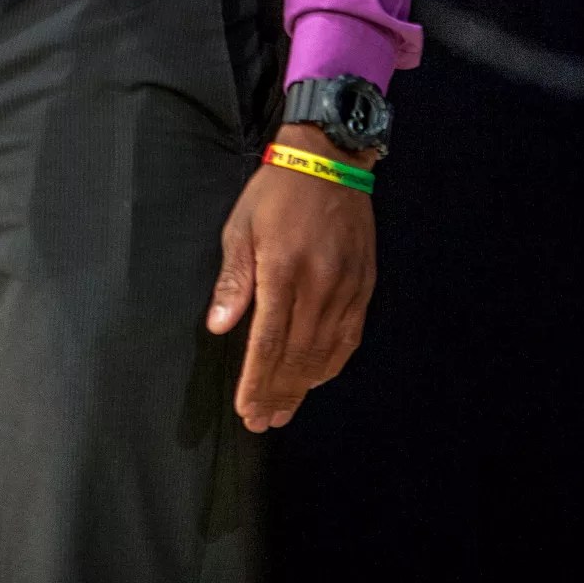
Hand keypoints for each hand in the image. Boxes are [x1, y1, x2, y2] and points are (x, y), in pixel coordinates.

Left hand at [205, 123, 377, 431]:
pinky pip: (349, 337)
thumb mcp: (241, 226)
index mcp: (283, 269)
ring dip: (302, 388)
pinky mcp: (363, 285)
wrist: (330, 160)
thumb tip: (220, 326)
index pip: (268, 341)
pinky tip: (315, 379)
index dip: (257, 381)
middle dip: (277, 393)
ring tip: (283, 411)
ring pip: (324, 353)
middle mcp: (319, 284)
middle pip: (297, 356)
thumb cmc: (276, 192)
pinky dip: (331, 364)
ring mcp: (346, 287)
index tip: (246, 409)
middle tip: (261, 422)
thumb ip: (234, 279)